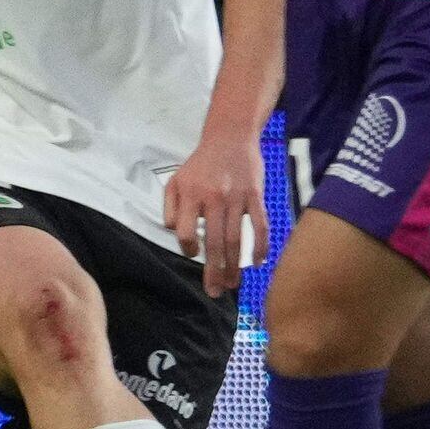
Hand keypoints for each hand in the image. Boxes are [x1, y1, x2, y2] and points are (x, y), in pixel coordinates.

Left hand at [166, 130, 267, 295]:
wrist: (230, 136)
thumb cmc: (201, 163)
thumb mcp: (176, 180)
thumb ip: (169, 207)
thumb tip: (173, 232)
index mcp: (190, 195)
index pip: (184, 232)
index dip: (188, 248)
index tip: (195, 253)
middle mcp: (213, 198)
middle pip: (212, 243)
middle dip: (214, 272)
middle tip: (216, 292)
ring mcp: (236, 197)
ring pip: (235, 239)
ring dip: (235, 266)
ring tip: (234, 284)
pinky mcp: (255, 195)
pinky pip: (259, 225)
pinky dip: (260, 246)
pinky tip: (258, 262)